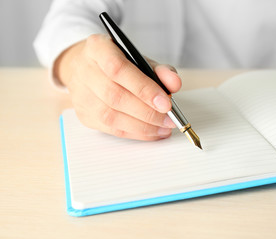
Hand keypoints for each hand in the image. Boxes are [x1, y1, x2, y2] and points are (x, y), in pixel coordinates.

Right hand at [55, 34, 181, 140]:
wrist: (84, 68)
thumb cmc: (116, 63)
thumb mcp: (139, 59)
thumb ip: (159, 70)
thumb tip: (175, 84)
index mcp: (98, 48)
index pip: (118, 69)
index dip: (143, 88)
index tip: (166, 103)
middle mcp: (84, 71)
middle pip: (115, 96)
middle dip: (147, 112)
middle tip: (169, 119)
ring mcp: (80, 95)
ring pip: (111, 116)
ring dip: (143, 126)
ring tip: (164, 127)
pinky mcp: (84, 115)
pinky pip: (111, 129)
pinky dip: (136, 133)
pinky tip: (152, 132)